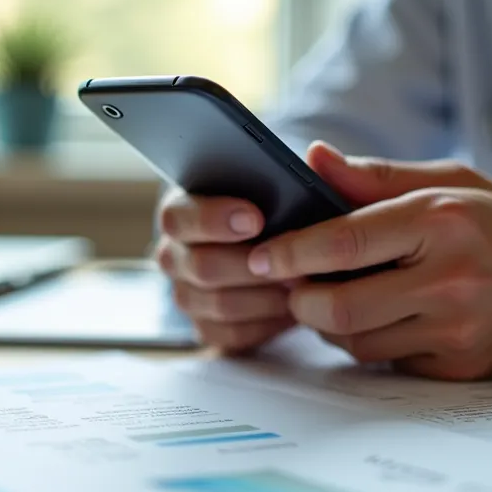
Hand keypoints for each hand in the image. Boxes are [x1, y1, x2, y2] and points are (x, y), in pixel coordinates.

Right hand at [154, 186, 292, 351]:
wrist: (274, 254)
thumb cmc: (273, 212)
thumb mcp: (274, 186)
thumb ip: (288, 173)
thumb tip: (317, 157)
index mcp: (181, 213)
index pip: (178, 218)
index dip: (213, 219)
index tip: (255, 219)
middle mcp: (174, 256)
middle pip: (201, 266)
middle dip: (252, 265)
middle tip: (292, 261)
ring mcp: (187, 295)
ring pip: (219, 304)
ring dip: (265, 296)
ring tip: (301, 285)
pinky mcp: (206, 328)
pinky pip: (231, 335)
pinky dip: (265, 324)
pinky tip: (290, 309)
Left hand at [246, 147, 491, 379]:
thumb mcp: (455, 184)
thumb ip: (378, 177)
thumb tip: (313, 159)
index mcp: (443, 221)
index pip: (344, 243)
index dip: (290, 253)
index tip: (260, 257)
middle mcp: (450, 280)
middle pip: (338, 307)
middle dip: (300, 300)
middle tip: (291, 287)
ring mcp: (455, 332)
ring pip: (355, 341)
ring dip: (329, 325)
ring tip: (333, 299)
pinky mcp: (458, 369)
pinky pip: (387, 362)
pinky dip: (369, 343)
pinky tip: (379, 319)